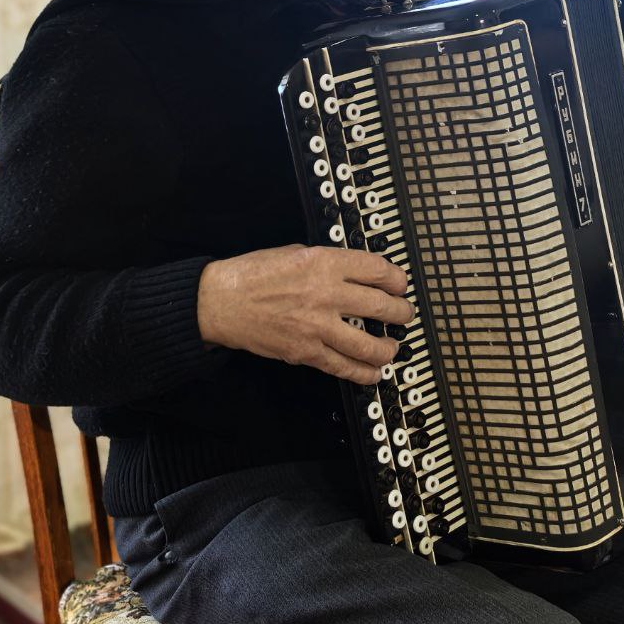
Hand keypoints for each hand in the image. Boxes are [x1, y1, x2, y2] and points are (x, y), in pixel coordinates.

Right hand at [197, 245, 412, 384]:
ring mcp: (316, 326)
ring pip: (369, 344)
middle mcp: (325, 294)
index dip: (397, 279)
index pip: (378, 270)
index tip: (400, 285)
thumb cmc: (252, 274)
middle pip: (381, 307)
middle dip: (400, 313)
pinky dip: (364, 373)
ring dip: (388, 347)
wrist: (220, 301)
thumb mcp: (294, 251)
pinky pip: (344, 367)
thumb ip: (326, 262)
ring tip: (391, 346)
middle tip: (403, 315)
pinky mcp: (305, 352)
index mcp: (323, 263)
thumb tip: (355, 272)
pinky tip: (373, 372)